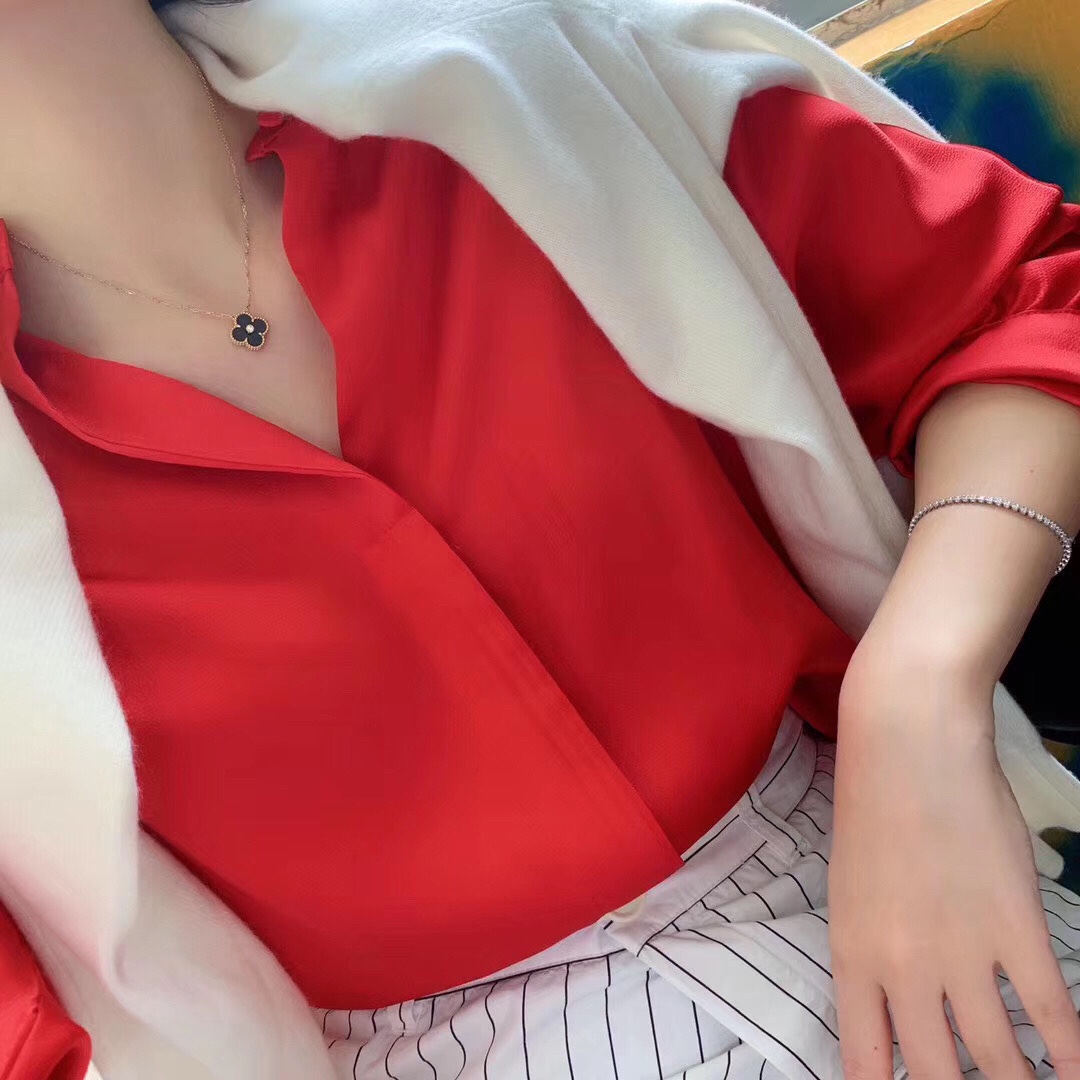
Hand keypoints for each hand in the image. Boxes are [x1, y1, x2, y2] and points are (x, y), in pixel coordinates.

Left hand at [831, 647, 1079, 1079]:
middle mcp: (904, 969)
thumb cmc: (870, 808)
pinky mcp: (1018, 928)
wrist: (908, 746)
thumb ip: (871, 950)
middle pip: (935, 1073)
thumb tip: (900, 1004)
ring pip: (998, 1057)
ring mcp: (964, 953)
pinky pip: (1052, 1013)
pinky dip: (1069, 1053)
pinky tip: (1073, 1070)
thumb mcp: (850, 889)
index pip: (865, 1061)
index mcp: (852, 956)